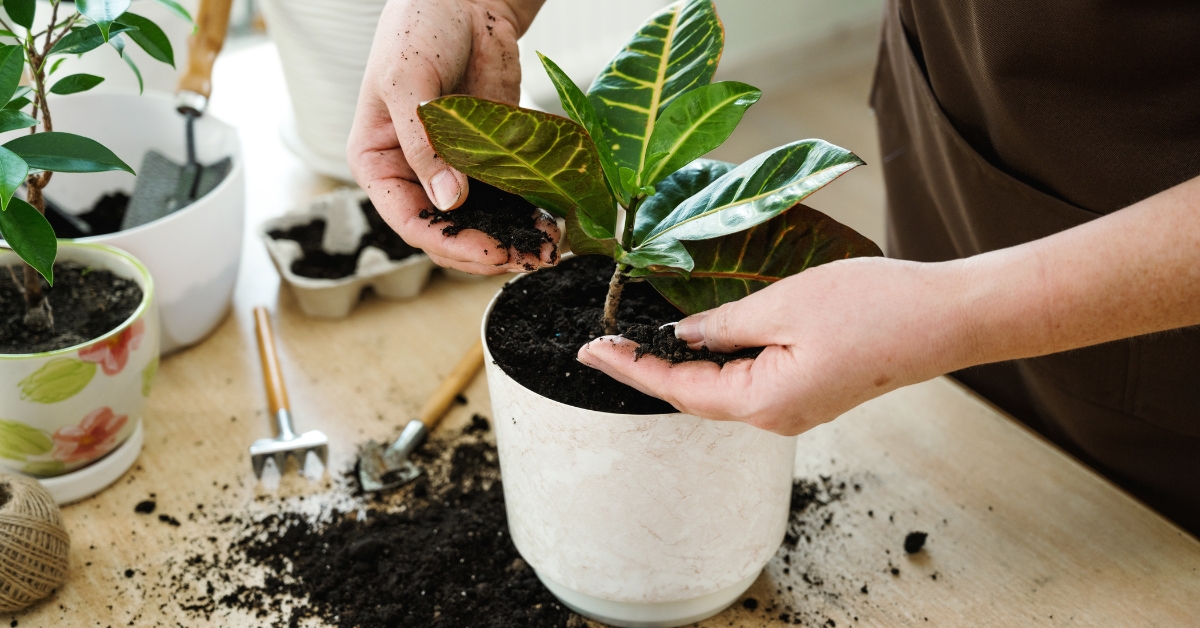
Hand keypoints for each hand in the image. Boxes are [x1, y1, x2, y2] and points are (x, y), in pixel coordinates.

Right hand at [348, 0, 556, 274]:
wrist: (464, 1)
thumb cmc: (419, 29)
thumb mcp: (407, 82)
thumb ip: (423, 143)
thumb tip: (449, 200)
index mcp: (378, 162)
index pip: (408, 220)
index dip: (448, 243)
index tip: (490, 251)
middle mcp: (414, 175)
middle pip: (446, 234)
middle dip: (486, 251)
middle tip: (529, 257)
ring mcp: (454, 172)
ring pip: (479, 225)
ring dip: (512, 240)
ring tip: (548, 248)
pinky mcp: (489, 162)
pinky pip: (508, 201)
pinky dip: (528, 216)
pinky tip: (553, 224)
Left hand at [577, 257, 971, 434]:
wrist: (947, 319)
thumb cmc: (875, 308)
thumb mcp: (783, 304)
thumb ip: (725, 324)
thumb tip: (684, 336)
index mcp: (763, 401)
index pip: (677, 388)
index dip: (630, 367)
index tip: (592, 350)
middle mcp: (776, 417)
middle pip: (694, 397)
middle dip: (646, 370)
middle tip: (603, 344)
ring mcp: (796, 409)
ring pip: (721, 391)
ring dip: (680, 369)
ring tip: (638, 342)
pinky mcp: (812, 393)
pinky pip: (749, 383)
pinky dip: (717, 365)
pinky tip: (700, 343)